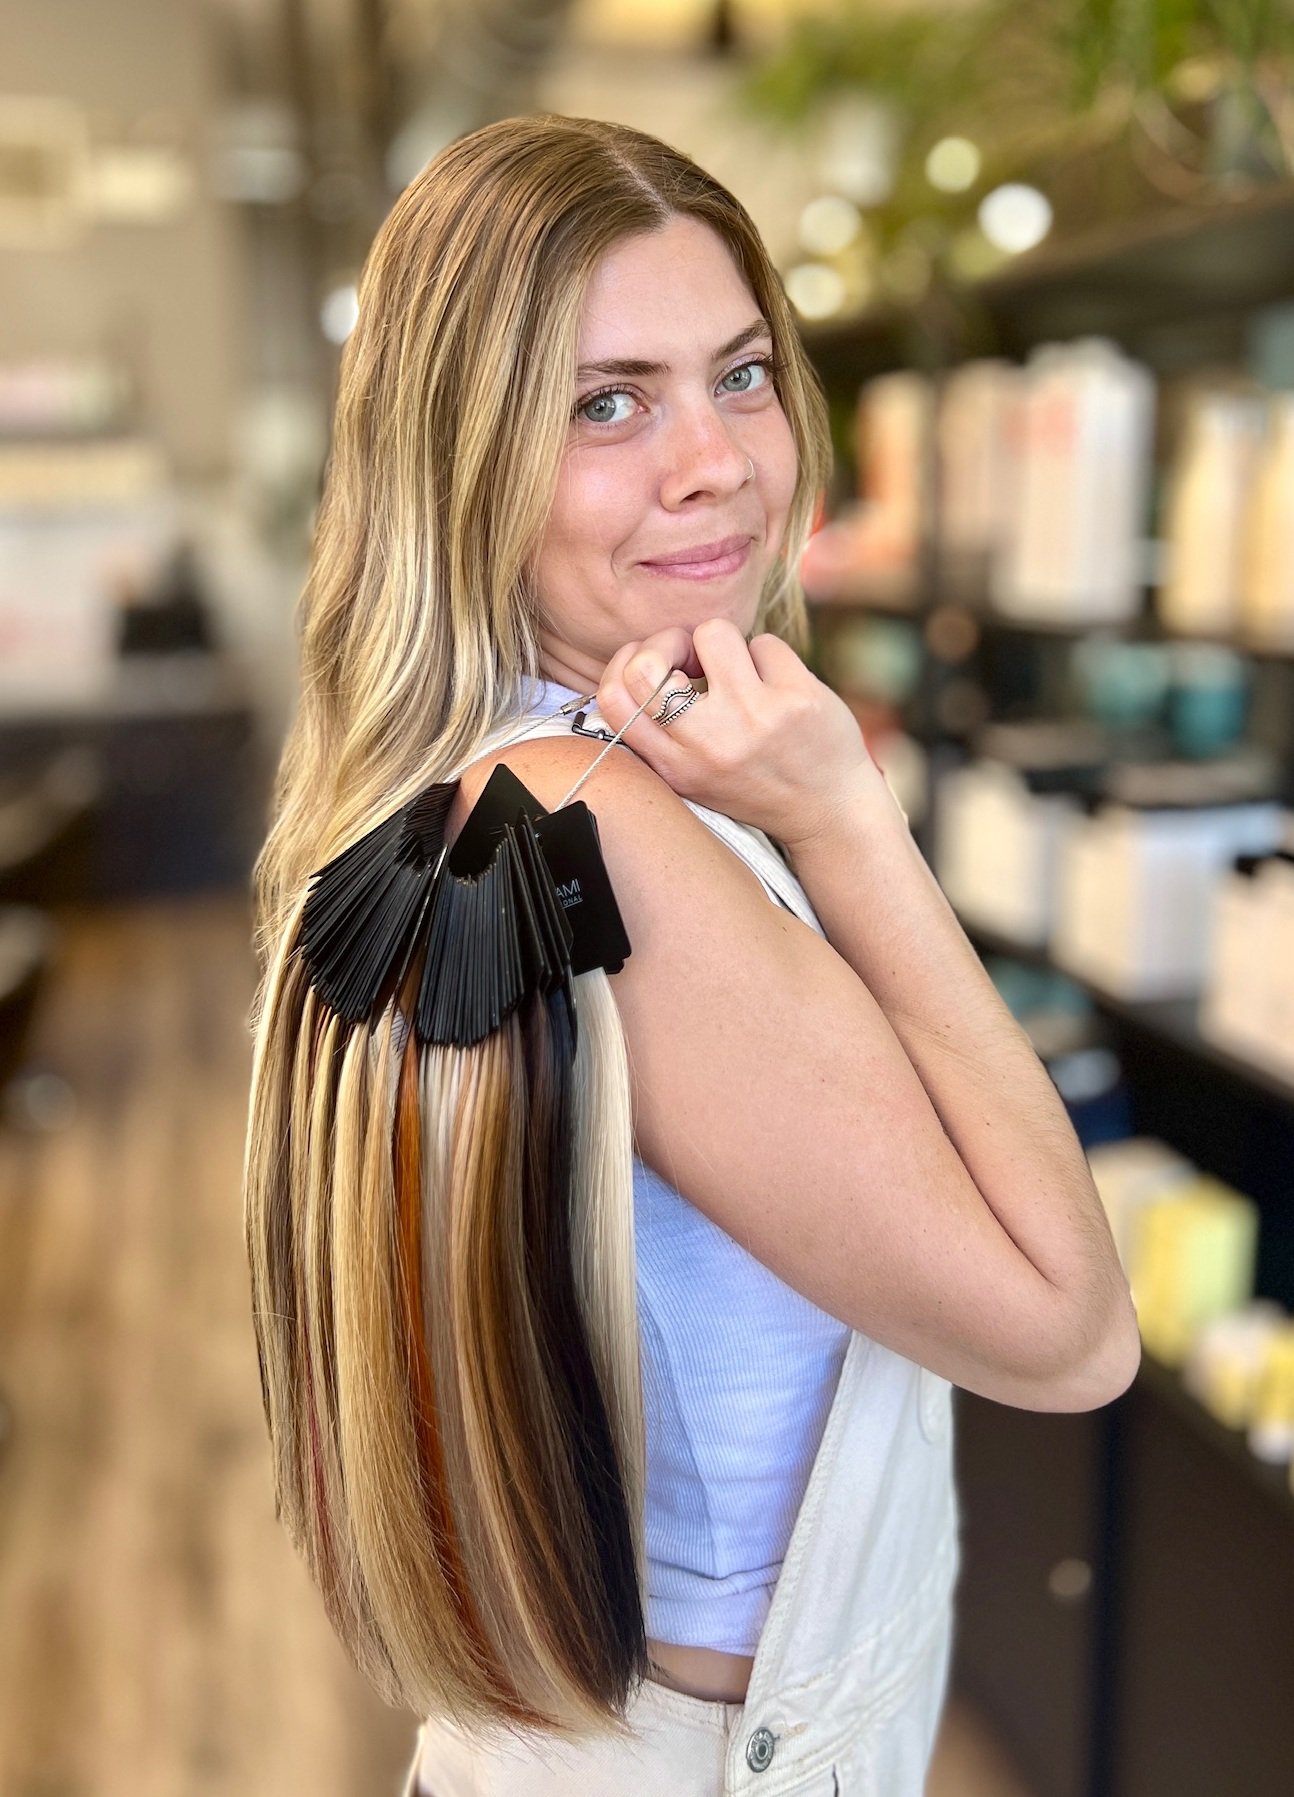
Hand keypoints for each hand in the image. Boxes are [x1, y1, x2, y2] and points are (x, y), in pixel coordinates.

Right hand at [595, 617, 879, 848]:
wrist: (830, 813)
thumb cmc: (756, 782)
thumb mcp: (695, 776)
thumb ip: (664, 733)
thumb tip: (642, 658)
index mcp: (676, 767)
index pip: (613, 700)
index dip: (622, 664)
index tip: (649, 664)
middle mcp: (709, 745)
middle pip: (647, 666)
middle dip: (666, 641)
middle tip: (692, 655)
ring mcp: (754, 719)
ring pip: (711, 633)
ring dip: (724, 642)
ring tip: (742, 670)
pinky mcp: (796, 699)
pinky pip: (765, 642)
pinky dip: (770, 657)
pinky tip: (781, 686)